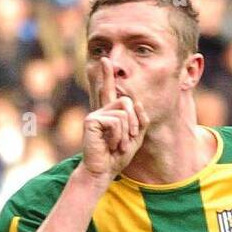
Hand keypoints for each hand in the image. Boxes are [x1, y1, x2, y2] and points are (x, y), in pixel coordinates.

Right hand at [82, 57, 148, 179]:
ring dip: (126, 133)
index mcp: (110, 114)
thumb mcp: (134, 138)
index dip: (107, 75)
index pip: (109, 91)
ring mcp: (95, 114)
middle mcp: (101, 111)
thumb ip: (140, 121)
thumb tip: (137, 102)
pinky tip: (109, 145)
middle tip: (126, 142)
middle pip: (127, 102)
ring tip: (116, 146)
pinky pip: (116, 121)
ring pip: (124, 113)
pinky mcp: (91, 120)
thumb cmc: (116, 157)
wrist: (102, 172)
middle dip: (134, 123)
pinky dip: (117, 136)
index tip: (104, 60)